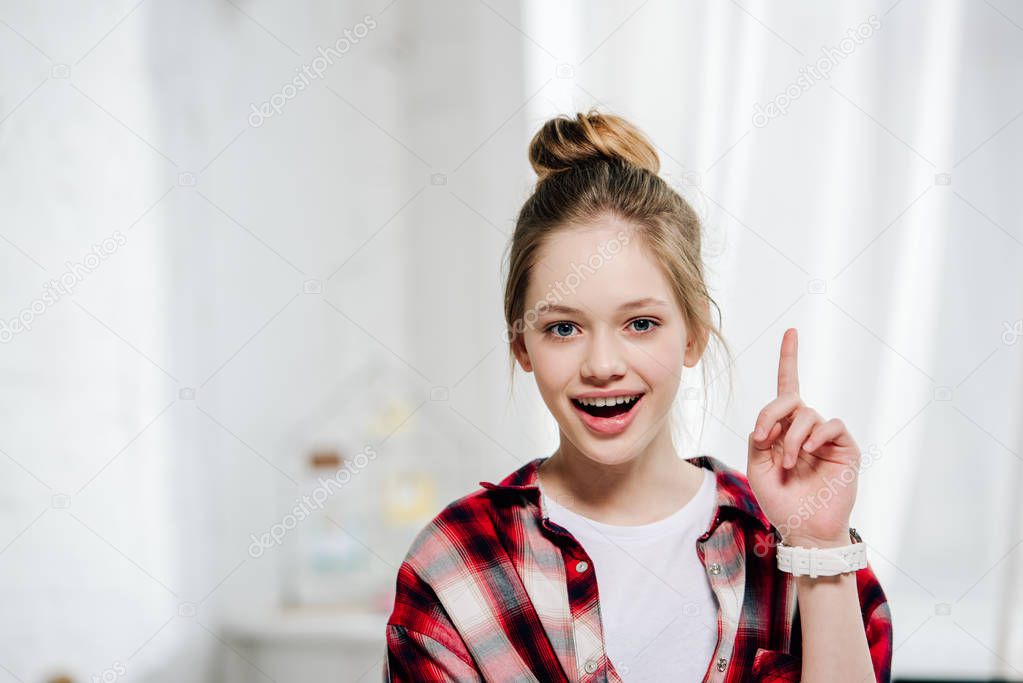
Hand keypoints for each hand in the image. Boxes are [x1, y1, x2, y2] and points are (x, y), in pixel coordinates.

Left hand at [746, 328, 860, 548]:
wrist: (804, 529)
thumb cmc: (780, 500)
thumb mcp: (757, 466)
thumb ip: (760, 437)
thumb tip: (771, 420)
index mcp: (784, 429)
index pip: (786, 389)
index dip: (789, 360)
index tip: (792, 332)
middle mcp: (805, 428)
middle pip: (790, 398)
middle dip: (772, 413)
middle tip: (764, 438)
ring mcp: (825, 437)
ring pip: (807, 414)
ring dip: (792, 437)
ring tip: (790, 463)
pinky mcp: (845, 447)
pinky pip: (831, 425)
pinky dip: (815, 435)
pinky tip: (807, 453)